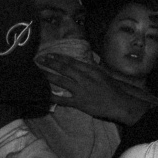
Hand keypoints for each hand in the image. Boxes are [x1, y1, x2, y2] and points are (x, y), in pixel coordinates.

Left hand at [35, 54, 157, 124]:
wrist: (119, 103)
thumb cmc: (113, 89)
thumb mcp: (103, 74)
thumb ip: (92, 69)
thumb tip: (83, 64)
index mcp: (91, 70)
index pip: (72, 62)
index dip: (60, 57)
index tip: (50, 54)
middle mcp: (84, 78)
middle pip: (64, 69)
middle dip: (51, 63)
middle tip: (39, 60)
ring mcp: (81, 90)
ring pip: (61, 81)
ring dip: (48, 76)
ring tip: (39, 73)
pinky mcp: (79, 102)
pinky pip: (63, 100)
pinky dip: (53, 98)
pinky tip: (44, 95)